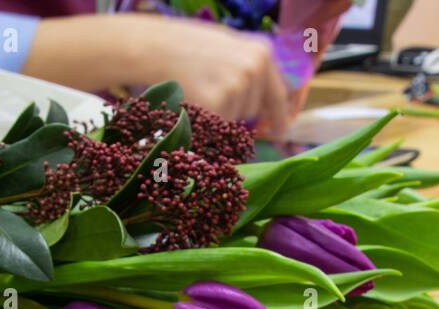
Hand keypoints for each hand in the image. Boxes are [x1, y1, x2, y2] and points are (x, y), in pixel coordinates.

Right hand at [25, 14, 291, 138]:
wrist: (156, 47)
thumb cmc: (187, 46)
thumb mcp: (227, 48)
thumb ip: (249, 68)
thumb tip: (264, 100)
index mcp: (261, 52)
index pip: (279, 93)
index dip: (280, 116)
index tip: (282, 133)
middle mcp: (254, 68)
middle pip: (254, 109)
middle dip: (236, 108)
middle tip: (209, 89)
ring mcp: (237, 87)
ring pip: (235, 119)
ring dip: (218, 113)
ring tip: (198, 88)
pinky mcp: (219, 104)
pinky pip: (218, 125)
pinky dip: (206, 120)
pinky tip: (193, 99)